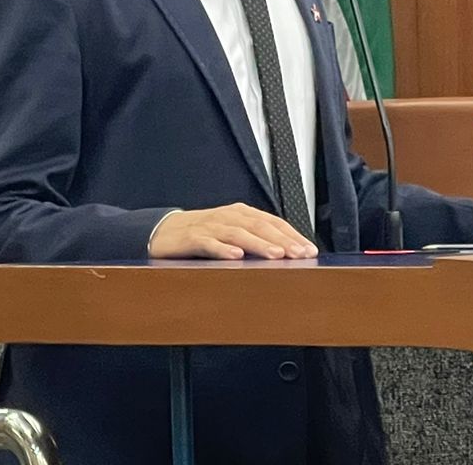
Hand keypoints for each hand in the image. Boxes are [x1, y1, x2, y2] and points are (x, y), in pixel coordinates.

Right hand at [148, 203, 316, 260]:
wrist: (163, 232)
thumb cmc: (202, 234)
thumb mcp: (231, 234)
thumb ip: (254, 240)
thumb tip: (285, 255)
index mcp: (242, 214)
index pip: (273, 223)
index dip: (292, 235)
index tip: (309, 250)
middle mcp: (229, 216)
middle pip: (260, 226)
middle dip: (283, 240)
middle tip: (301, 254)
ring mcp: (211, 226)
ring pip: (239, 234)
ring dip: (260, 244)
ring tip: (276, 255)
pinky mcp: (192, 238)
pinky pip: (210, 243)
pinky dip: (224, 249)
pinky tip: (236, 257)